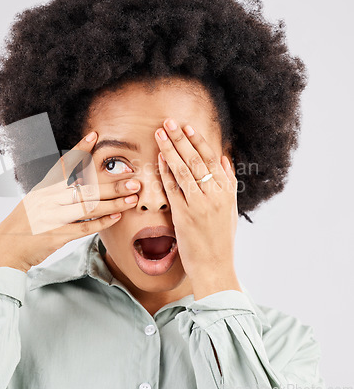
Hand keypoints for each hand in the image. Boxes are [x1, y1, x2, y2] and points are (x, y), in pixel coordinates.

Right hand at [0, 131, 140, 272]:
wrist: (5, 250)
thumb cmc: (22, 226)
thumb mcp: (34, 203)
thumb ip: (55, 193)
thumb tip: (78, 184)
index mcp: (43, 189)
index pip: (64, 165)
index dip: (80, 150)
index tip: (95, 136)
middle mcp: (48, 200)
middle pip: (85, 189)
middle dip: (112, 184)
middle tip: (133, 180)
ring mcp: (53, 218)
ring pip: (88, 207)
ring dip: (113, 203)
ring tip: (132, 198)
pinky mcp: (57, 236)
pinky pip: (83, 228)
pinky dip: (101, 222)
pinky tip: (116, 217)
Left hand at [154, 118, 240, 298]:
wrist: (215, 266)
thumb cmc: (221, 238)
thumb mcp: (230, 209)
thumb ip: (227, 182)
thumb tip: (223, 157)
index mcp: (227, 191)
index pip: (212, 158)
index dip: (198, 140)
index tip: (187, 126)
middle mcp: (215, 195)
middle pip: (196, 160)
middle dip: (181, 139)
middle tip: (169, 122)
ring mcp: (199, 204)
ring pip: (183, 170)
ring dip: (170, 150)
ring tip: (160, 134)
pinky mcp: (184, 215)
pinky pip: (173, 188)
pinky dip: (165, 171)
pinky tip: (158, 158)